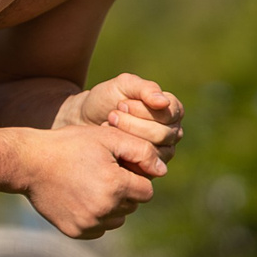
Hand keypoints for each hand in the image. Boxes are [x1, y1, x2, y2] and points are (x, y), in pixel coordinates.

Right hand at [20, 124, 162, 238]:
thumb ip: (141, 151)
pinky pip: (99, 228)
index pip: (146, 190)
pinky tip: (81, 197)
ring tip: (91, 184)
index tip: (118, 166)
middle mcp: (104, 209)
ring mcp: (89, 223)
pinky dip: (96, 216)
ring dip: (112, 205)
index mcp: (116, 186)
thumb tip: (163, 171)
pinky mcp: (76, 232)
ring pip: (118, 219)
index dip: (135, 176)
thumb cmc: (70, 145)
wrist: (29, 163)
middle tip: (102, 172)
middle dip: (124, 191)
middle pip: (132, 205)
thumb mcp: (108, 137)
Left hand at [62, 73, 183, 162]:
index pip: (169, 113)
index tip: (120, 104)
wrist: (83, 120)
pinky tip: (110, 144)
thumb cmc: (106, 100)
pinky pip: (143, 167)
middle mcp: (172, 132)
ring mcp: (162, 153)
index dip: (143, 110)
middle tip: (112, 116)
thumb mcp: (124, 85)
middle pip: (162, 134)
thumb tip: (164, 102)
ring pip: (153, 151)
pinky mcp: (149, 170)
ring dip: (127, 138)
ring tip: (109, 127)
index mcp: (172, 110)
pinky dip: (123, 154)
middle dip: (133, 124)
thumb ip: (145, 89)